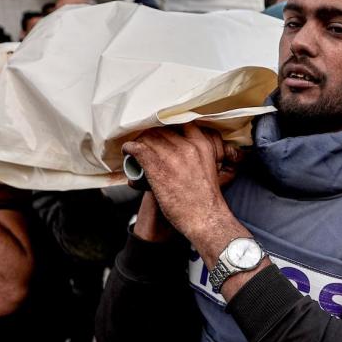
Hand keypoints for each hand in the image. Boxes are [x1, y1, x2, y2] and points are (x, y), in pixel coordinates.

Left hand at [121, 124, 241, 243]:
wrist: (205, 218)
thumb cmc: (208, 200)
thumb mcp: (213, 169)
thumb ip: (205, 156)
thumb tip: (199, 155)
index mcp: (202, 145)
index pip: (182, 123)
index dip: (170, 127)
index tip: (164, 133)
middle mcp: (187, 146)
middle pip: (162, 130)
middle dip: (152, 135)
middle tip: (146, 144)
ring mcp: (171, 156)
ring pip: (148, 138)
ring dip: (140, 142)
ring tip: (136, 150)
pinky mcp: (157, 167)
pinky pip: (137, 149)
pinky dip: (130, 148)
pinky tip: (128, 150)